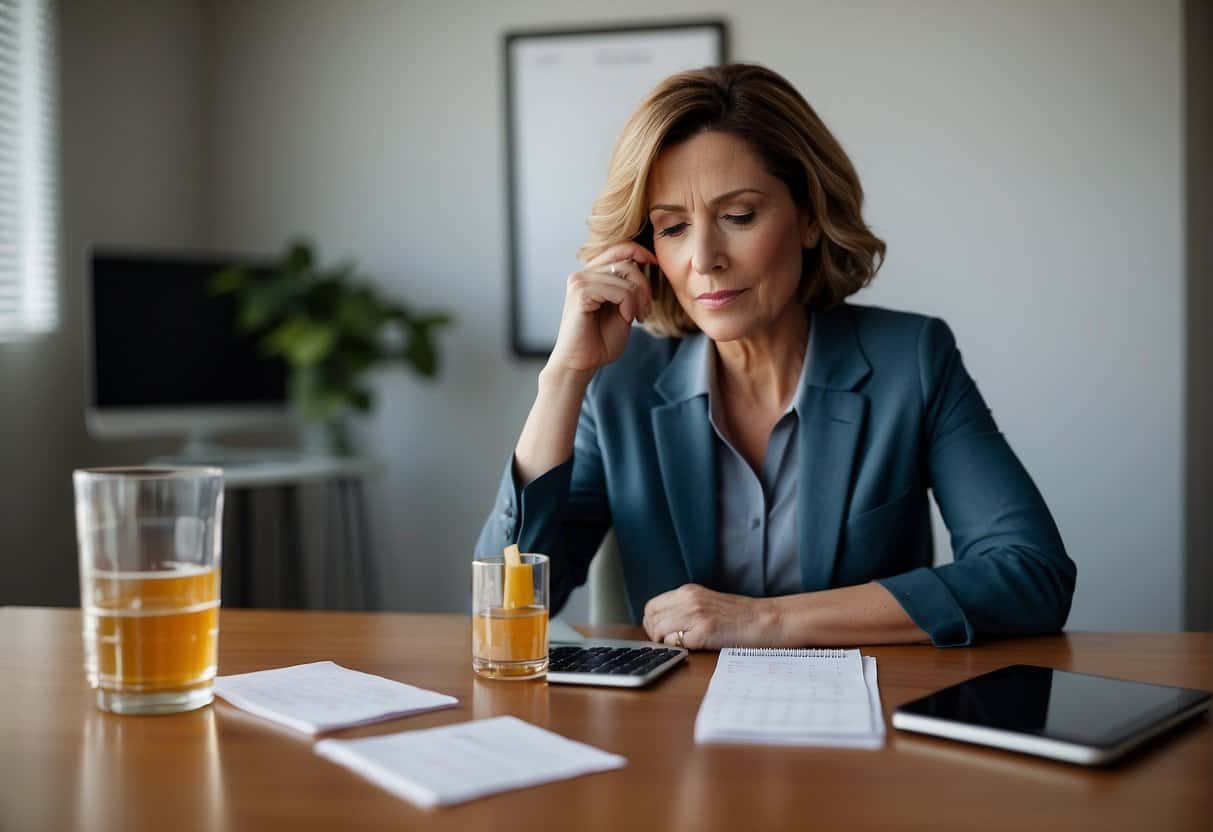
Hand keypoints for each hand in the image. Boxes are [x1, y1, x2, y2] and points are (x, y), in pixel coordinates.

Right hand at [546, 242, 656, 374]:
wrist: (580, 364)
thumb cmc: (600, 341)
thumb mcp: (622, 309)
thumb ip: (628, 287)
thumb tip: (643, 264)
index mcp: (591, 275)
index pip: (619, 249)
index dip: (641, 252)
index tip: (656, 266)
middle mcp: (582, 274)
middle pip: (627, 262)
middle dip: (645, 286)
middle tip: (646, 312)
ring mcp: (579, 281)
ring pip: (626, 275)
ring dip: (639, 299)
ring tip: (637, 318)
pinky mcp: (580, 293)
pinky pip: (619, 290)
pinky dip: (629, 305)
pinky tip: (627, 319)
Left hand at [642, 584, 776, 649]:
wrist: (766, 620)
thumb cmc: (740, 616)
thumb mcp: (708, 603)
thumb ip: (686, 608)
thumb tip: (663, 623)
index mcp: (689, 591)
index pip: (652, 606)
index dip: (652, 623)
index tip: (661, 633)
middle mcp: (689, 599)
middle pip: (651, 618)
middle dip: (654, 634)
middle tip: (669, 643)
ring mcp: (696, 614)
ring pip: (658, 630)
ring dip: (665, 642)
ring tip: (682, 645)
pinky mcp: (704, 630)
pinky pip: (674, 642)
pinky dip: (677, 648)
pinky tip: (693, 647)